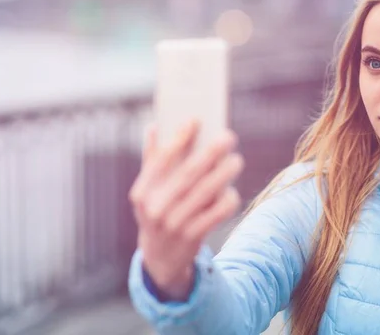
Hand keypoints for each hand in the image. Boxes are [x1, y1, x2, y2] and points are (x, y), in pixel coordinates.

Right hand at [129, 120, 243, 299]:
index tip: (195, 119)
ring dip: (224, 174)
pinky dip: (227, 201)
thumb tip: (154, 126)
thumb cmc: (158, 212)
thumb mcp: (148, 192)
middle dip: (210, 153)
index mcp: (143, 192)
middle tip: (228, 136)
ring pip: (205, 193)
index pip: (161, 160)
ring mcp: (173, 224)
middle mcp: (155, 208)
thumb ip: (152, 160)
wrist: (160, 259)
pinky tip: (233, 191)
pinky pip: (215, 214)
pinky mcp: (192, 238)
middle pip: (188, 174)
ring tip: (236, 160)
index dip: (179, 138)